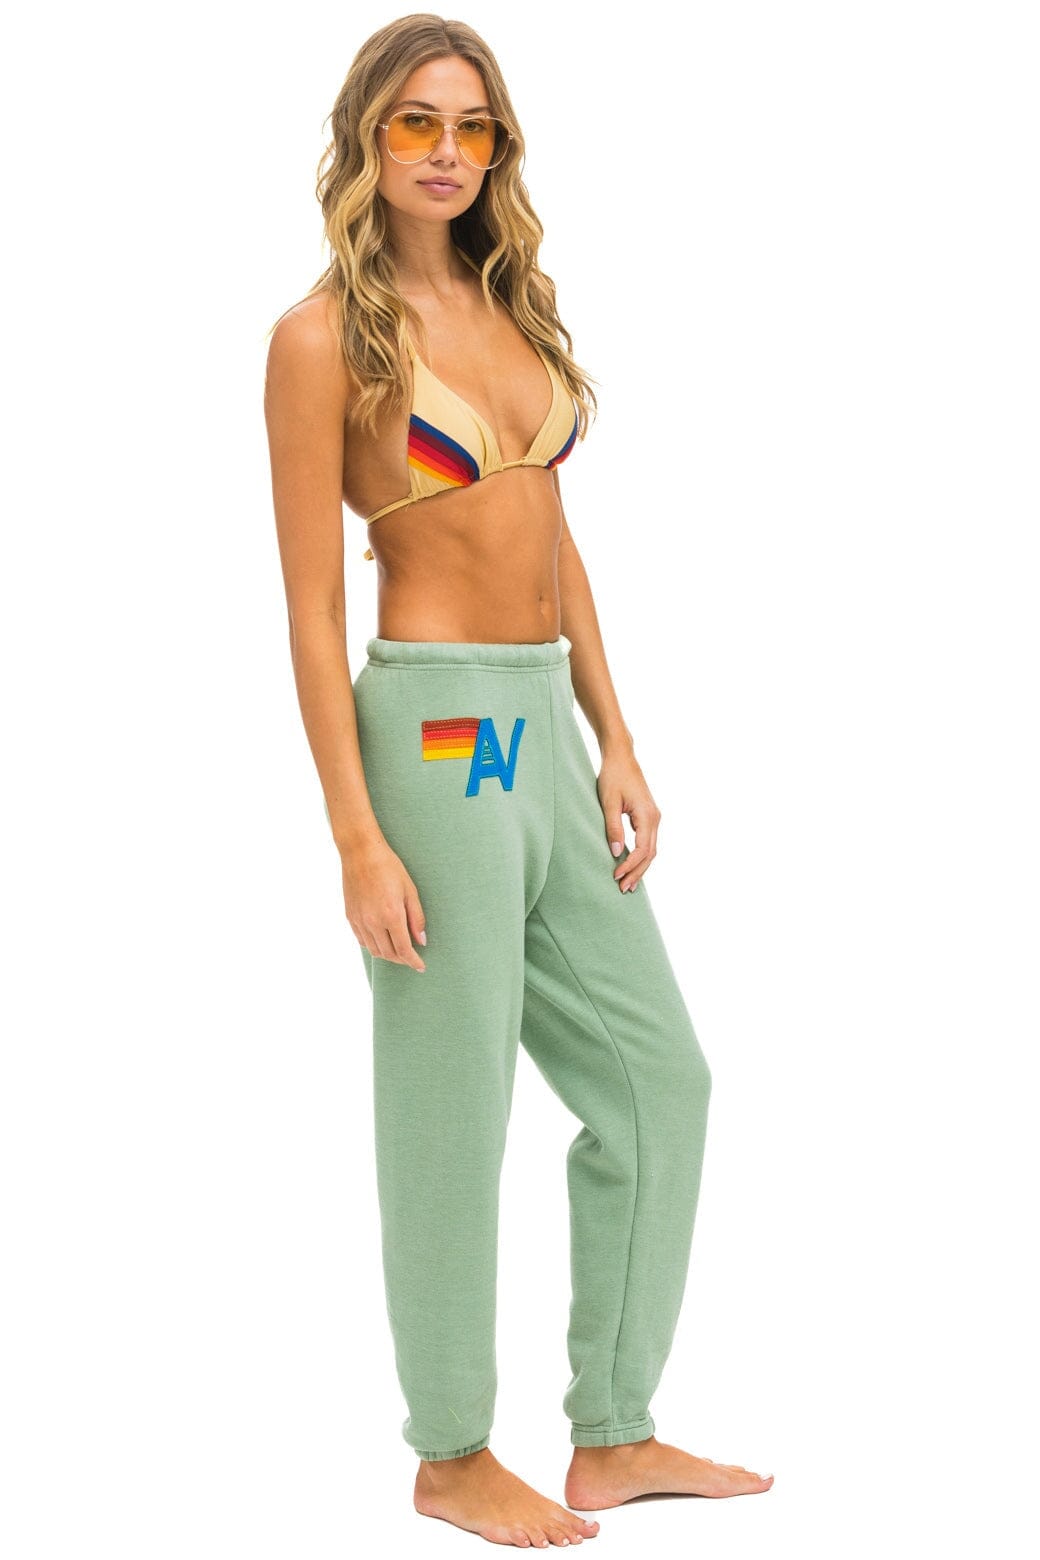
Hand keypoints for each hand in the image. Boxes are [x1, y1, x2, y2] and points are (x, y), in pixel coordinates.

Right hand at [341, 835, 427, 970]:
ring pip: (374, 950)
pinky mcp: (350, 916)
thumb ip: (417, 918)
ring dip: (388, 955)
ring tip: (398, 951)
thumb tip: (421, 941)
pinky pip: (362, 940)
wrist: (361, 853)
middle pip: (389, 954)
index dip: (413, 961)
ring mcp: (360, 920)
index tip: (421, 967)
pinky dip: (373, 946)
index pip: (404, 949)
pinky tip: (381, 941)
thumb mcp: (410, 891)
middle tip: (412, 958)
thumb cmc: (389, 867)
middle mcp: (373, 922)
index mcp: (391, 915)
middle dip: (402, 959)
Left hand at [597, 750, 660, 892]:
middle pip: (650, 854)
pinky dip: (640, 857)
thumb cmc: (613, 777)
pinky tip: (631, 866)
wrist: (621, 757)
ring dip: (640, 867)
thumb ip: (613, 828)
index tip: (616, 877)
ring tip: (628, 884)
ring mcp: (653, 818)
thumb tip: (616, 853)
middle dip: (637, 873)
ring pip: (651, 850)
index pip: (641, 850)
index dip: (629, 866)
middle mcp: (655, 819)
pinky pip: (648, 842)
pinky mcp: (648, 817)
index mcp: (647, 816)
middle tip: (624, 889)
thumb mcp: (609, 803)